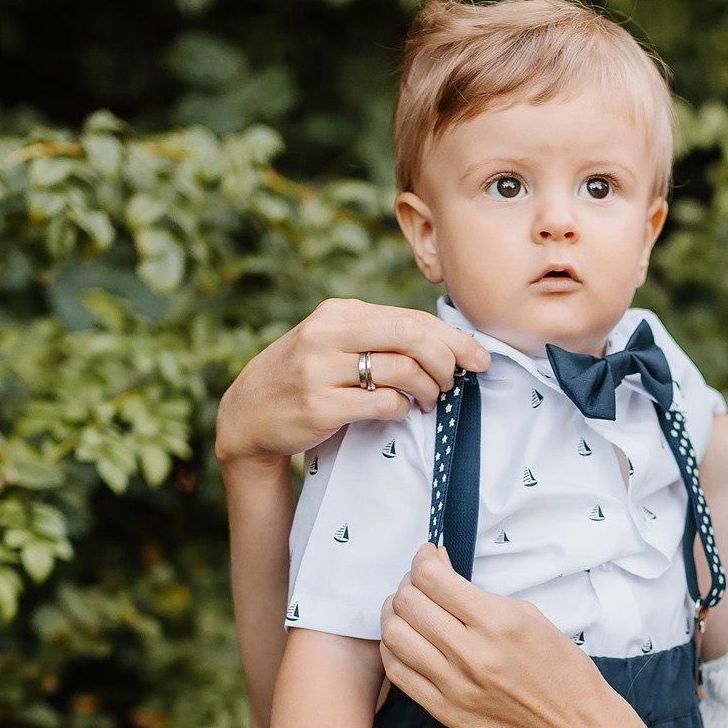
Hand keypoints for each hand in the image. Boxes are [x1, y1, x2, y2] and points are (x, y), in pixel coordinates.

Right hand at [214, 298, 492, 469]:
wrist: (248, 414)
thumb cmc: (305, 378)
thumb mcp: (333, 342)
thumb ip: (377, 336)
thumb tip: (446, 342)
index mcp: (338, 313)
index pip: (410, 317)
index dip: (453, 338)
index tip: (479, 357)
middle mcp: (328, 335)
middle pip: (410, 336)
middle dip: (446, 360)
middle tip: (455, 381)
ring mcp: (321, 370)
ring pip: (400, 370)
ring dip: (428, 389)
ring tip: (431, 400)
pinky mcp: (320, 406)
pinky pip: (381, 403)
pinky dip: (401, 409)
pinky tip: (402, 412)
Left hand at [379, 546, 630, 727]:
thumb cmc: (561, 670)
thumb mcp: (530, 617)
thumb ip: (480, 594)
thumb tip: (440, 571)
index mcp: (497, 622)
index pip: (431, 577)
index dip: (423, 559)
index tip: (429, 557)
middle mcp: (472, 653)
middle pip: (406, 602)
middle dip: (408, 584)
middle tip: (421, 584)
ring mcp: (454, 686)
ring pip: (393, 635)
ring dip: (394, 614)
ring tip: (410, 612)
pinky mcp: (444, 712)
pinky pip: (398, 672)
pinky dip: (395, 649)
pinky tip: (410, 642)